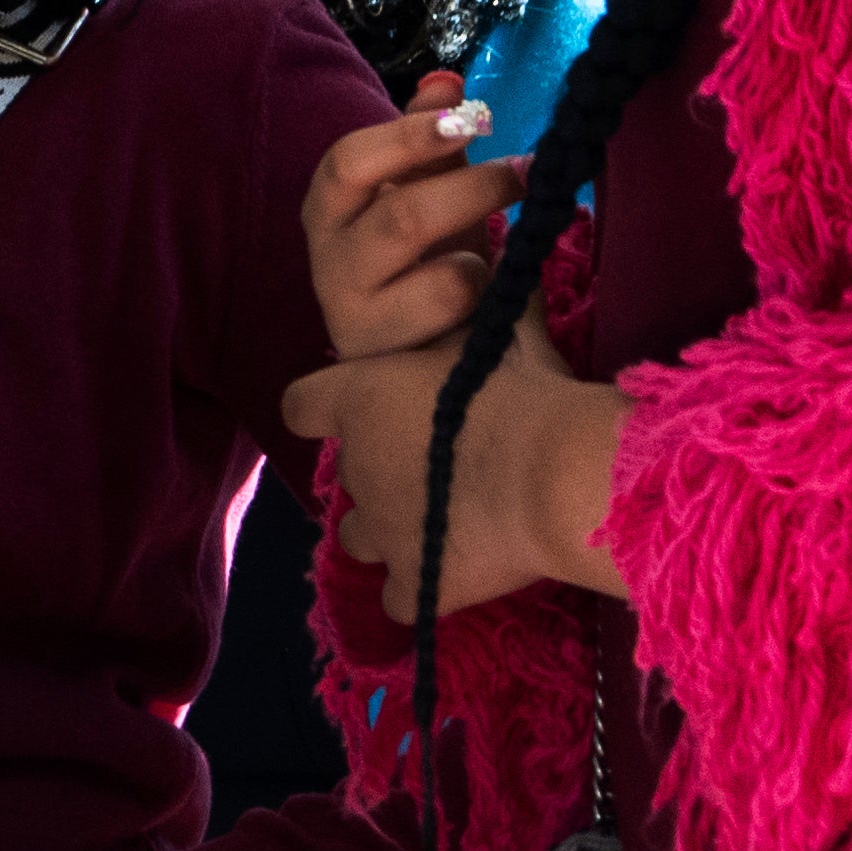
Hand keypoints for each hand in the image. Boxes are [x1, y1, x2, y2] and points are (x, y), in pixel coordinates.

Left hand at [281, 317, 624, 622]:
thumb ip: (493, 299)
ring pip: (359, 537)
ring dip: (391, 529)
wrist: (550, 474)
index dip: (325, 407)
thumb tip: (505, 250)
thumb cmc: (523, 391)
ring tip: (442, 520)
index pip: (301, 403)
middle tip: (439, 458)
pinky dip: (419, 590)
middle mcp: (354, 466)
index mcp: (357, 398)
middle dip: (382, 468)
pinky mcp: (416, 584)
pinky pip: (398, 600)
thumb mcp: (507, 331)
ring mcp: (380, 530)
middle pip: (347, 471)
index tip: (354, 407)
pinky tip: (452, 577)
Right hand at [303, 70, 528, 362]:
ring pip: (430, 269)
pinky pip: (448, 303)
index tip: (474, 118)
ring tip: (509, 239)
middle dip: (474, 187)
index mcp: (330, 208)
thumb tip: (446, 77)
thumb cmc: (422, 264)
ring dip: (479, 238)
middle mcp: (328, 259)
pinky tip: (488, 295)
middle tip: (529, 170)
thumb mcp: (427, 192)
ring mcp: (351, 312)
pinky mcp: (384, 352)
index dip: (411, 137)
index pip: (348, 162)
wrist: (421, 351)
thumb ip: (433, 137)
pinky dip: (481, 286)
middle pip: (398, 214)